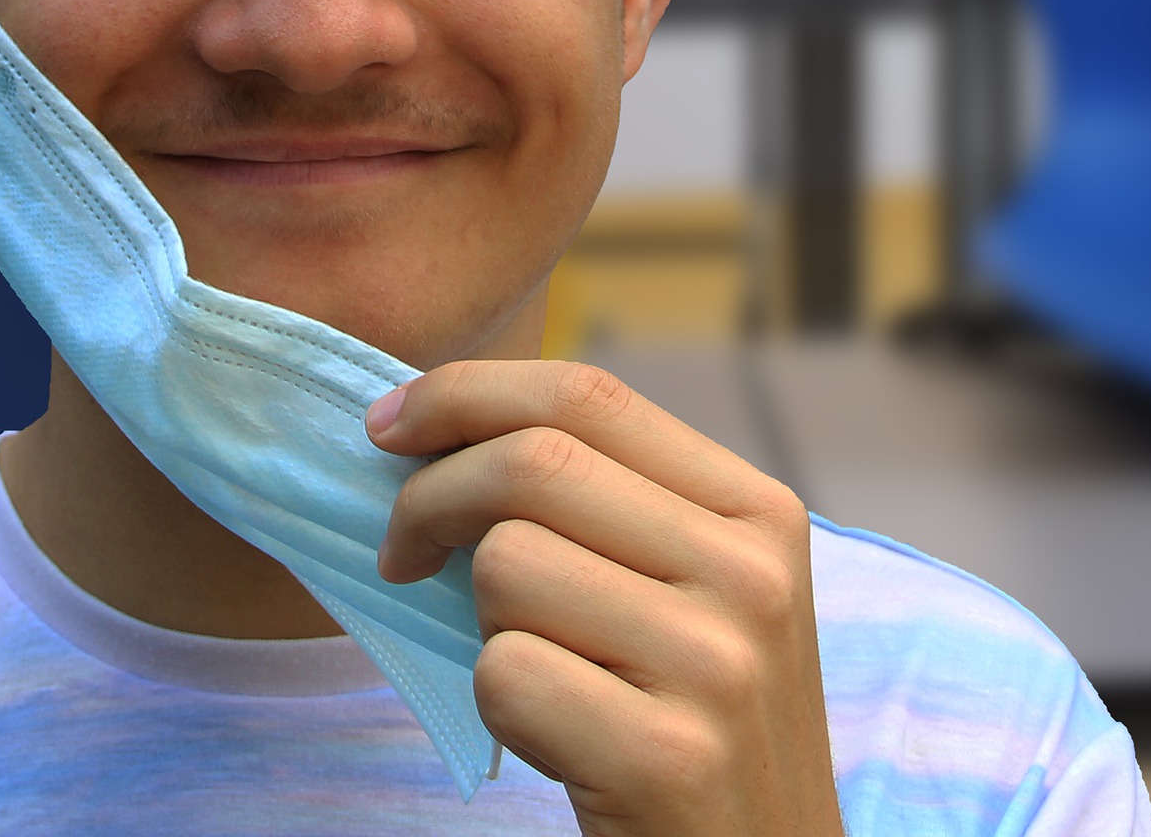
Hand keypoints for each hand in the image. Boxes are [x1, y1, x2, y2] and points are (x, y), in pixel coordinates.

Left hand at [367, 360, 845, 836]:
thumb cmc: (699, 722)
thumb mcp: (698, 591)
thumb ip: (610, 503)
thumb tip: (440, 424)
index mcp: (760, 511)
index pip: (587, 395)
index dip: (466, 393)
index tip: (390, 425)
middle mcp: (750, 572)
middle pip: (533, 463)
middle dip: (428, 496)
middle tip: (402, 554)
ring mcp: (715, 664)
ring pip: (508, 564)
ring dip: (482, 619)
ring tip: (536, 665)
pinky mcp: (666, 757)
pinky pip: (505, 673)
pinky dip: (496, 703)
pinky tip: (554, 734)